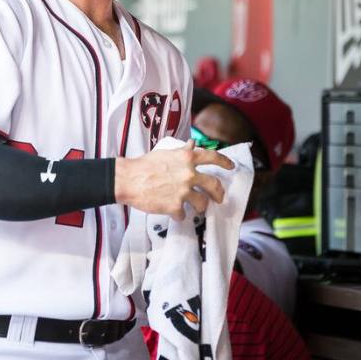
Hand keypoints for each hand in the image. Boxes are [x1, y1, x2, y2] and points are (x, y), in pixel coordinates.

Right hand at [114, 139, 233, 220]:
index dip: (225, 162)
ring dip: (200, 207)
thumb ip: (181, 151)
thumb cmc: (144, 165)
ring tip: (196, 208)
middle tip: (219, 197)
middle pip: (214, 185)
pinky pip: (183, 214)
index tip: (231, 166)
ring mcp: (183, 191)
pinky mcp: (175, 206)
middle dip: (219, 193)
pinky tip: (174, 213)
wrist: (129, 179)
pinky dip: (179, 215)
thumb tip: (192, 144)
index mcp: (187, 158)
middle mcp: (189, 174)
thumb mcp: (166, 153)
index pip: (213, 157)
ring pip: (202, 203)